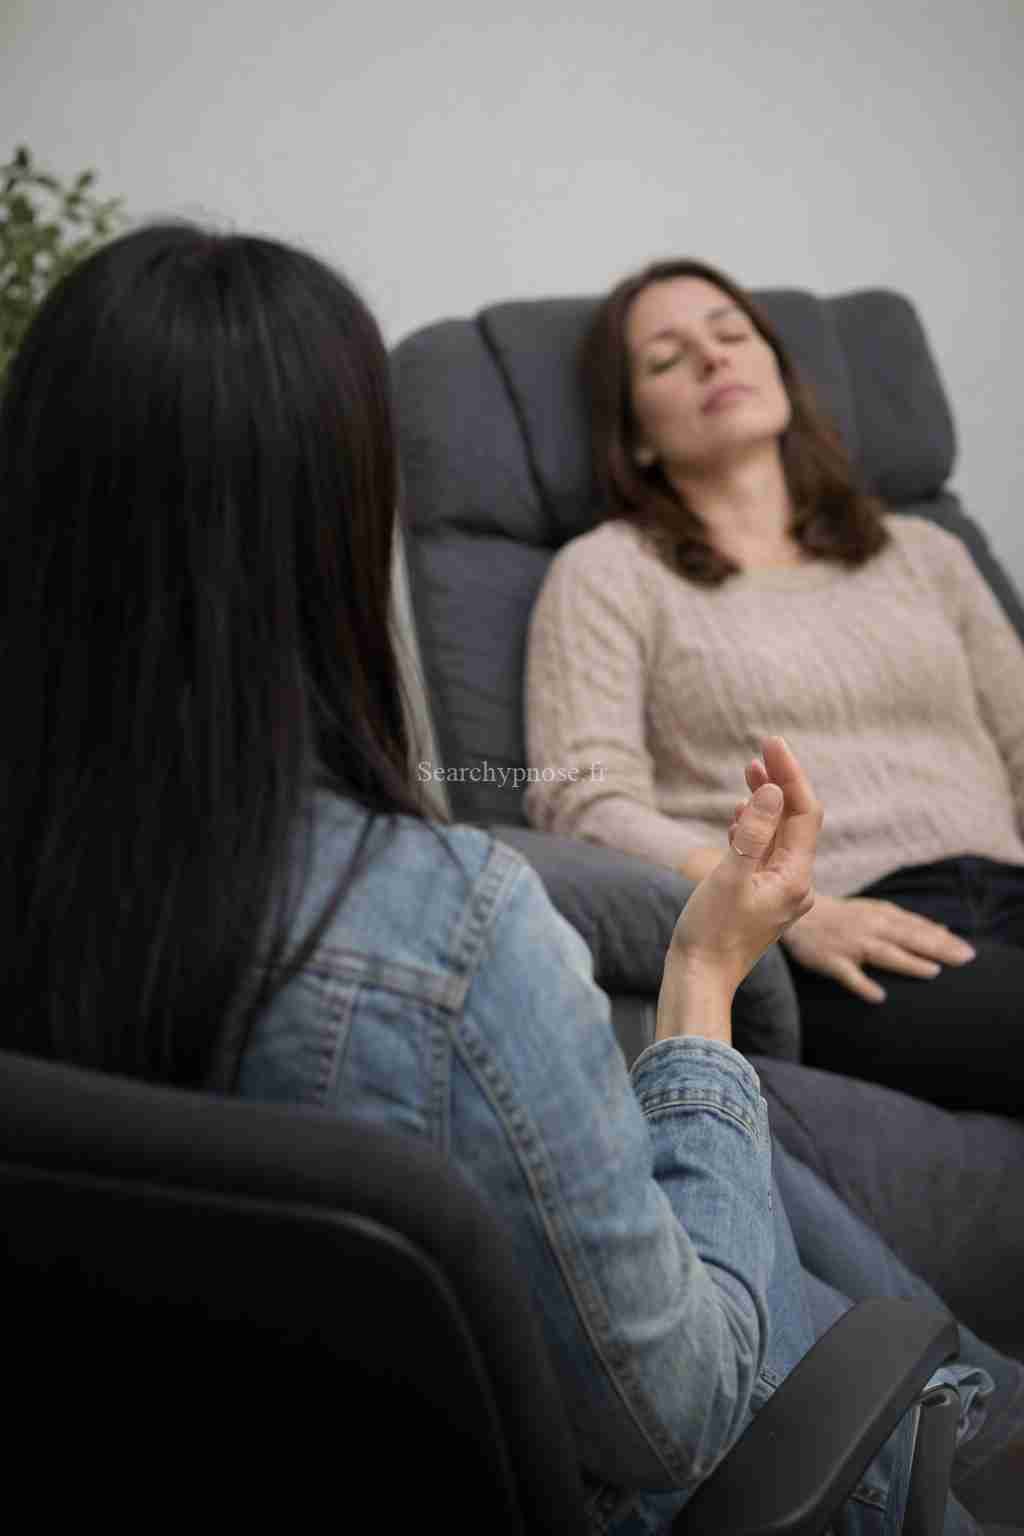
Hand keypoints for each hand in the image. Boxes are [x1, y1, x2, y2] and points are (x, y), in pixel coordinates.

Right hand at [657, 737, 820, 1041]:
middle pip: (796, 821)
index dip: (790, 775)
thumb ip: (753, 833)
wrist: (700, 977)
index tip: (771, 744)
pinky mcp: (762, 898)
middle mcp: (795, 883)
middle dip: (780, 783)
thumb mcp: (729, 877)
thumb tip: (772, 792)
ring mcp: (780, 892)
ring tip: (750, 771)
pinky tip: (741, 815)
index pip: (804, 813)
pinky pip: (767, 854)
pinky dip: (756, 828)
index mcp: (795, 877)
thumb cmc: (711, 932)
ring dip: (768, 802)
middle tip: (761, 750)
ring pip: (781, 835)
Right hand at [781, 892, 975, 1002]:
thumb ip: (908, 921)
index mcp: (882, 916)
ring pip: (883, 954)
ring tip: (932, 972)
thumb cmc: (844, 916)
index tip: (968, 951)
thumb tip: (942, 928)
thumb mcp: (877, 910)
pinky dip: (863, 985)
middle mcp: (870, 928)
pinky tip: (878, 997)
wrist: (800, 916)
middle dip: (937, 948)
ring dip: (908, 962)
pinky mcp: (832, 961)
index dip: (943, 939)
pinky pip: (849, 975)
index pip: (918, 927)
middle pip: (908, 938)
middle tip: (964, 959)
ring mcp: (851, 945)